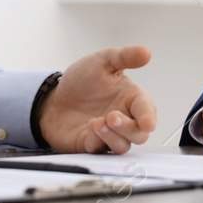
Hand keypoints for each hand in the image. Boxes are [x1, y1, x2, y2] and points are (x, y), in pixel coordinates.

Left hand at [37, 45, 158, 152]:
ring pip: (122, 146)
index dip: (149, 118)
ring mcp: (108, 135)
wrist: (54, 97)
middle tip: (112, 116)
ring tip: (97, 122)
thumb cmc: (82, 81)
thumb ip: (125, 57)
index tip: (148, 123)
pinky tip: (90, 127)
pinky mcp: (91, 144)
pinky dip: (97, 141)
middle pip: (139, 135)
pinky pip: (100, 150)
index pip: (147, 111)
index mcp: (130, 99)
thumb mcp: (103, 61)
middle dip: (128, 129)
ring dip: (113, 136)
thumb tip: (145, 52)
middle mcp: (123, 119)